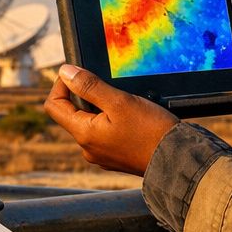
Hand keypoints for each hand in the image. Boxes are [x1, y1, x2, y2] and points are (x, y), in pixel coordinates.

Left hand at [44, 65, 180, 176]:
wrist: (177, 160)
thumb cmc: (150, 131)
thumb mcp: (119, 101)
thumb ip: (89, 86)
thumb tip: (65, 72)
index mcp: (84, 134)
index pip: (54, 106)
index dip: (61, 84)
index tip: (79, 73)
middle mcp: (88, 148)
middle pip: (72, 113)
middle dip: (85, 95)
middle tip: (109, 85)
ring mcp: (101, 155)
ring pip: (90, 123)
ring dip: (101, 108)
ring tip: (125, 102)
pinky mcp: (115, 157)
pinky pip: (104, 134)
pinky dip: (112, 120)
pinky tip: (132, 117)